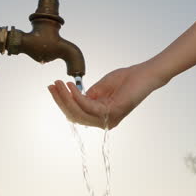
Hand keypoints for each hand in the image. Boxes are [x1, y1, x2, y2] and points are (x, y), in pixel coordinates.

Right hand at [47, 63, 165, 128]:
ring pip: (79, 113)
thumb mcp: (101, 87)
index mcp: (101, 116)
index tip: (52, 86)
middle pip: (75, 116)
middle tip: (51, 85)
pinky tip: (71, 86)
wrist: (144, 74)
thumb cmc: (126, 79)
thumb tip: (73, 97)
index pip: (76, 114)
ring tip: (59, 84)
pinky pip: (88, 107)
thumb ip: (88, 95)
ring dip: (66, 98)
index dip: (62, 102)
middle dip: (60, 100)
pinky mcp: (113, 112)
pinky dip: (77, 97)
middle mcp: (105, 121)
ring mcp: (109, 119)